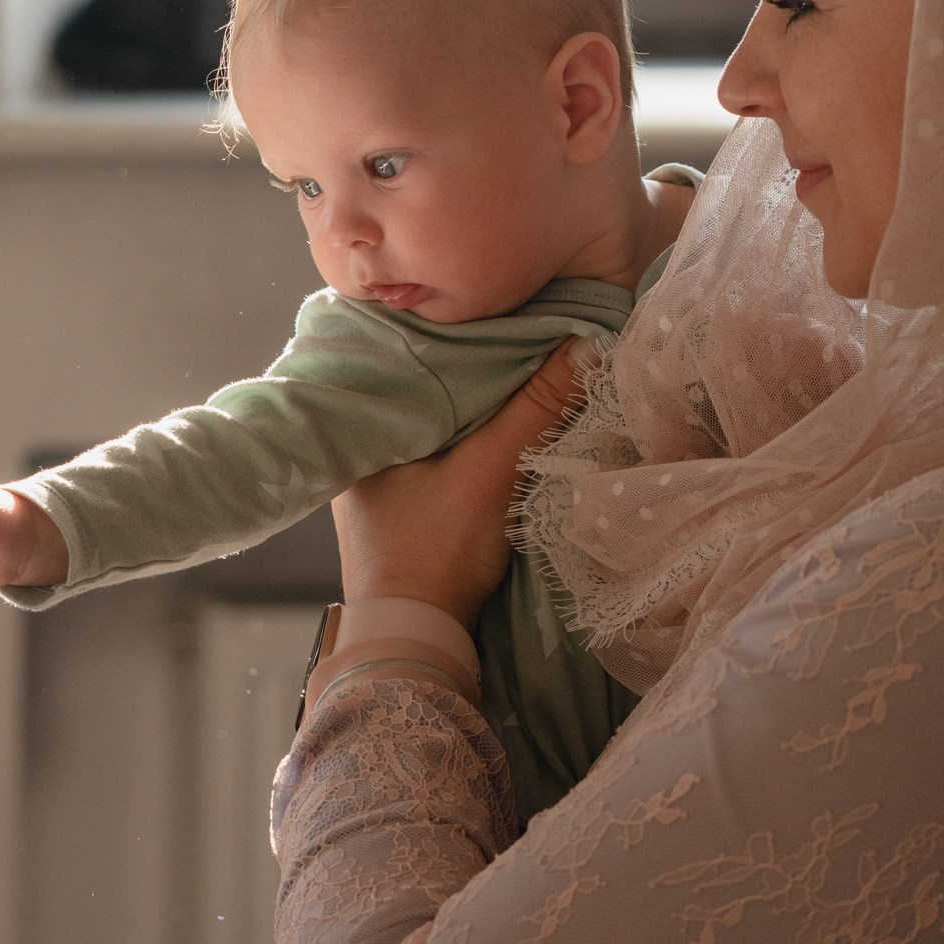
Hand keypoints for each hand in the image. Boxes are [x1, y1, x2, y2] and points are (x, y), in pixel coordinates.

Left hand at [328, 339, 594, 626]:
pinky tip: (505, 416)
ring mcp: (380, 475)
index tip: (499, 307)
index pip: (408, 356)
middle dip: (472, 363)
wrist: (415, 636)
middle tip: (521, 324)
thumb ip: (536, 409)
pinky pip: (443, 447)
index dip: (455, 331)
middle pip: (425, 386)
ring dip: (477, 400)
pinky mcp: (403, 501)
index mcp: (359, 425)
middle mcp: (360, 443)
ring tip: (522, 358)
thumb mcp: (489, 471)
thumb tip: (584, 343)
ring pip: (438, 418)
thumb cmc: (434, 550)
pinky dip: (473, 432)